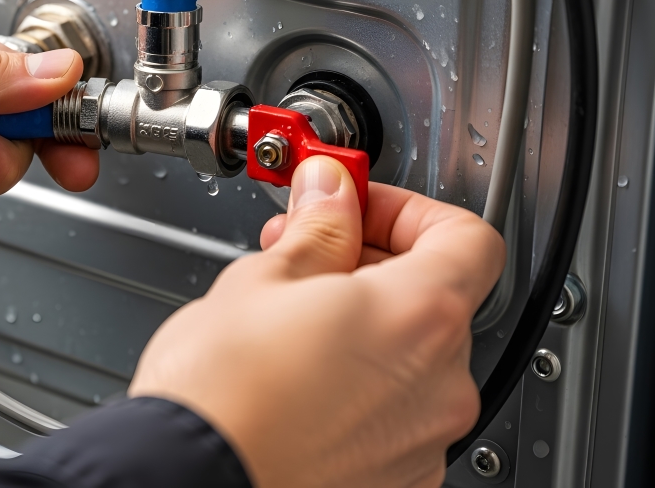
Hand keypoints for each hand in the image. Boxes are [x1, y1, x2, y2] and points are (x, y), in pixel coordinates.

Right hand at [129, 157, 503, 487]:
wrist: (189, 478)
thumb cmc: (220, 395)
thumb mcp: (262, 280)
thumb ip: (317, 228)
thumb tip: (331, 195)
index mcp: (420, 316)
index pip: (465, 236)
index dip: (408, 210)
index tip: (360, 207)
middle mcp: (442, 383)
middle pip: (433, 298)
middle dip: (370, 264)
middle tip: (305, 252)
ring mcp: (423, 439)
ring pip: (410, 359)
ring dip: (362, 327)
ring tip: (289, 320)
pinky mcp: (396, 478)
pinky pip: (393, 414)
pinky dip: (358, 386)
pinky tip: (297, 377)